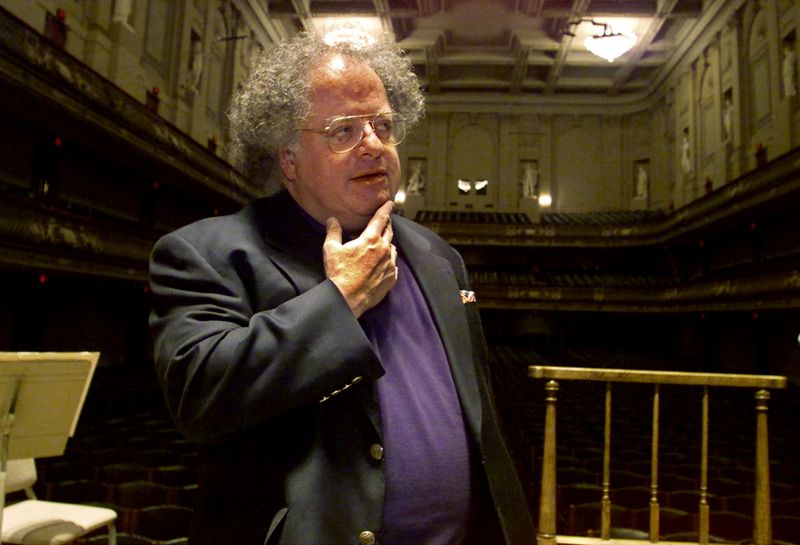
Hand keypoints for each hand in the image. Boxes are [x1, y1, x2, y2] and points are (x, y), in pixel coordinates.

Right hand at [324, 201, 397, 317]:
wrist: (347, 298)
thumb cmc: (338, 272)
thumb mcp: (331, 249)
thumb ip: (333, 232)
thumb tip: (332, 220)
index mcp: (370, 239)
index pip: (381, 219)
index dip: (386, 209)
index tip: (390, 203)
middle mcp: (384, 249)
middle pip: (389, 232)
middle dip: (388, 225)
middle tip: (386, 221)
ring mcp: (390, 264)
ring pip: (393, 248)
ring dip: (388, 243)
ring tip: (383, 243)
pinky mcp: (392, 278)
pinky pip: (394, 265)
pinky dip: (390, 261)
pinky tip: (384, 264)